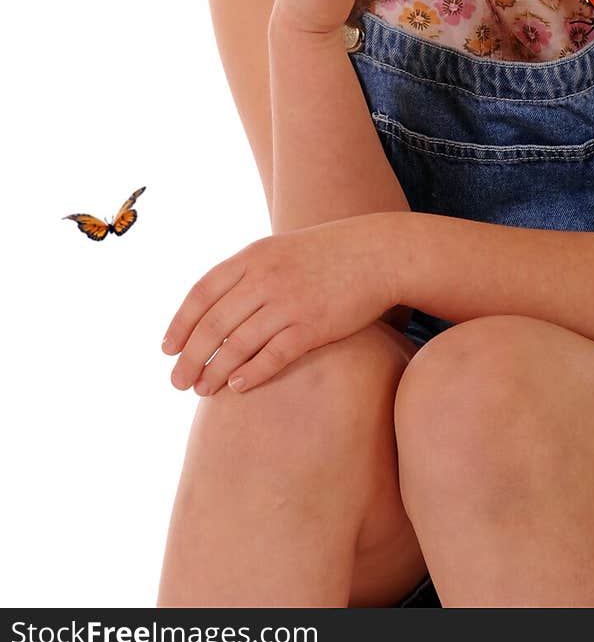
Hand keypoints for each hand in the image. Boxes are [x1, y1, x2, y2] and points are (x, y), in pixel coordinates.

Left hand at [160, 212, 399, 393]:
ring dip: (214, 371)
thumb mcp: (279, 251)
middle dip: (190, 356)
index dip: (180, 323)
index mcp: (253, 256)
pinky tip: (237, 388)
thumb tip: (212, 310)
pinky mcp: (313, 326)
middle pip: (214, 324)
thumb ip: (246, 274)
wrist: (377, 254)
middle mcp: (266, 277)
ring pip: (237, 344)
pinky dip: (251, 374)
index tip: (167, 349)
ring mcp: (289, 302)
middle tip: (177, 382)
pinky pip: (273, 356)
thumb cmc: (325, 255)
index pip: (202, 292)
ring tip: (201, 390)